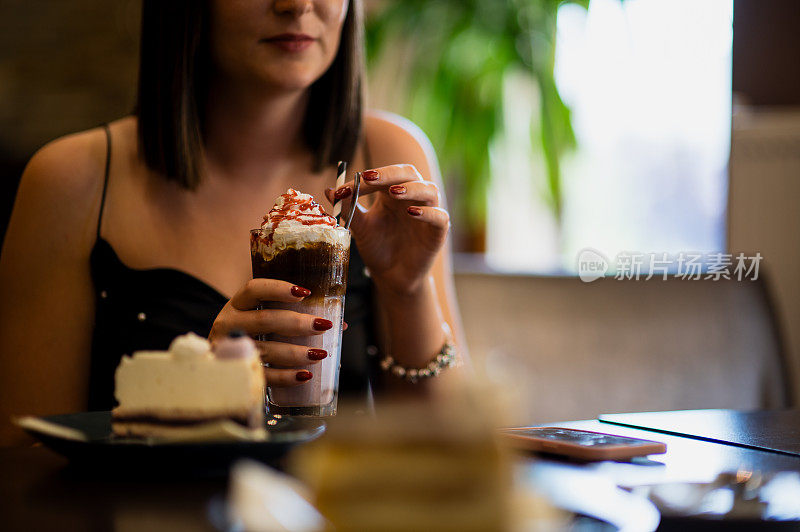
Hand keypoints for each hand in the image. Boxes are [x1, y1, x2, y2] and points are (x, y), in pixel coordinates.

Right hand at [208, 279, 332, 386]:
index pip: (254, 289)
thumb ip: (295, 315)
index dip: (278, 289)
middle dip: (297, 323)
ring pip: (267, 350)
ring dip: (296, 352)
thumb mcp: (262, 318)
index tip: (304, 293)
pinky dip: (287, 377)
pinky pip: (265, 376)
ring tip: (319, 354)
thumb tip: (341, 323)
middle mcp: (229, 324)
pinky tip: (305, 375)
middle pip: (265, 320)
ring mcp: (231, 350)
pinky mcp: (238, 374)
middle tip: (323, 325)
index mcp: (237, 304)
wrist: (218, 364)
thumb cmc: (251, 334)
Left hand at [326, 164, 449, 295]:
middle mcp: (412, 197)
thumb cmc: (377, 247)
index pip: (384, 175)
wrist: (391, 276)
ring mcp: (428, 213)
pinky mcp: (437, 232)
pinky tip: (412, 212)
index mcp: (392, 193)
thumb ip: (348, 209)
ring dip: (412, 188)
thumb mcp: (360, 227)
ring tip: (393, 192)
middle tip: (369, 178)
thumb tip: (329, 190)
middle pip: (409, 173)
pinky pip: (440, 217)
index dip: (367, 177)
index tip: (345, 187)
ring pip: (428, 190)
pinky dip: (428, 212)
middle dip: (389, 173)